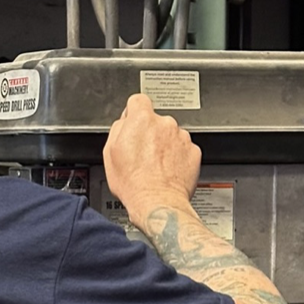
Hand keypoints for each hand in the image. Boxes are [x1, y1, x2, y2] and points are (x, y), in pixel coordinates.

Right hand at [103, 94, 200, 227]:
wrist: (157, 203)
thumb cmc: (134, 183)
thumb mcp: (109, 153)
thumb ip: (117, 129)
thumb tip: (123, 123)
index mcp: (142, 119)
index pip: (138, 101)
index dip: (133, 112)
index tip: (133, 124)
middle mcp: (165, 124)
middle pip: (156, 121)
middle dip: (150, 134)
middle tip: (142, 155)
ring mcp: (182, 137)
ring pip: (171, 136)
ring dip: (164, 147)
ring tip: (155, 167)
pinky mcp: (193, 152)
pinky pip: (183, 150)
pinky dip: (177, 158)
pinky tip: (167, 171)